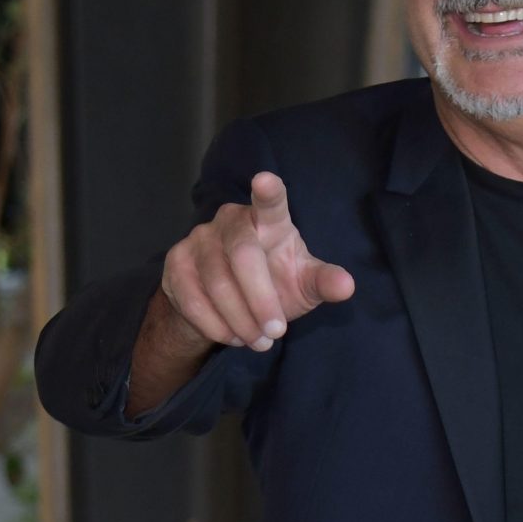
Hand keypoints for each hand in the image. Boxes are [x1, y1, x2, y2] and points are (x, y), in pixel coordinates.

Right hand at [159, 170, 355, 351]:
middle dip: (260, 299)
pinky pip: (192, 298)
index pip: (270, 203)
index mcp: (269, 220)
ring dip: (240, 319)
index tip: (265, 180)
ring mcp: (199, 239)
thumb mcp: (303, 284)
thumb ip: (323, 282)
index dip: (268, 193)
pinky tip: (233, 337)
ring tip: (258, 341)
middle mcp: (231, 221)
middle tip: (276, 332)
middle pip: (243, 255)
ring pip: (217, 282)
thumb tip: (346, 286)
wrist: (227, 306)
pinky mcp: (176, 263)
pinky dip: (215, 325)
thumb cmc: (274, 282)